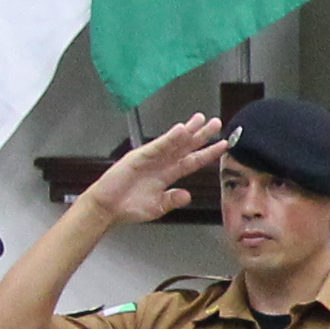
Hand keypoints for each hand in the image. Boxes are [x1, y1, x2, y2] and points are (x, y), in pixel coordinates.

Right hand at [87, 110, 234, 224]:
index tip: (223, 144)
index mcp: (168, 174)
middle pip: (186, 146)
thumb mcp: (158, 207)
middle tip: (216, 123)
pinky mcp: (138, 157)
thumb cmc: (129, 207)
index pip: (193, 161)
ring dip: (188, 131)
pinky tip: (180, 130)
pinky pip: (157, 146)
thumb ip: (173, 200)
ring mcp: (150, 158)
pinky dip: (169, 138)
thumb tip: (188, 195)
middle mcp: (162, 163)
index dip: (208, 153)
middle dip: (202, 135)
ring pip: (173, 142)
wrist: (106, 209)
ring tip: (201, 119)